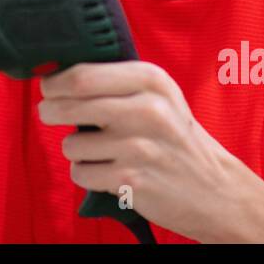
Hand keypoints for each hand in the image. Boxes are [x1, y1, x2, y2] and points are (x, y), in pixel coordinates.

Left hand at [37, 61, 257, 241]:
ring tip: (101, 151)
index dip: (54, 82)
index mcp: (151, 80)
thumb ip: (114, 81)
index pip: (81, 75)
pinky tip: (108, 172)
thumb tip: (57, 76)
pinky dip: (87, 175)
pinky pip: (81, 173)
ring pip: (71, 144)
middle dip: (50, 111)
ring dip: (76, 150)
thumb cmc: (175, 138)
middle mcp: (147, 109)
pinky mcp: (132, 180)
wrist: (215, 189)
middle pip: (68, 105)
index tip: (48, 88)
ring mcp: (139, 146)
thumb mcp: (158, 96)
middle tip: (50, 114)